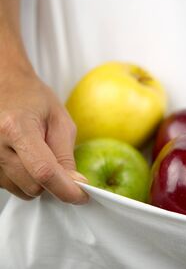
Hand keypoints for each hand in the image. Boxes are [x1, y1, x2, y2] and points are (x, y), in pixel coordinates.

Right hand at [0, 65, 88, 203]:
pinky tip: (24, 157)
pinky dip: (23, 178)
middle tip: (59, 162)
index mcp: (16, 128)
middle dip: (53, 182)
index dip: (65, 189)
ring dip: (37, 181)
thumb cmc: (33, 99)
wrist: (3, 85)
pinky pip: (9, 186)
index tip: (82, 196)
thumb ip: (66, 154)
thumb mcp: (59, 121)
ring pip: (21, 190)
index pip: (44, 171)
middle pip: (33, 186)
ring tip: (36, 153)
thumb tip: (75, 183)